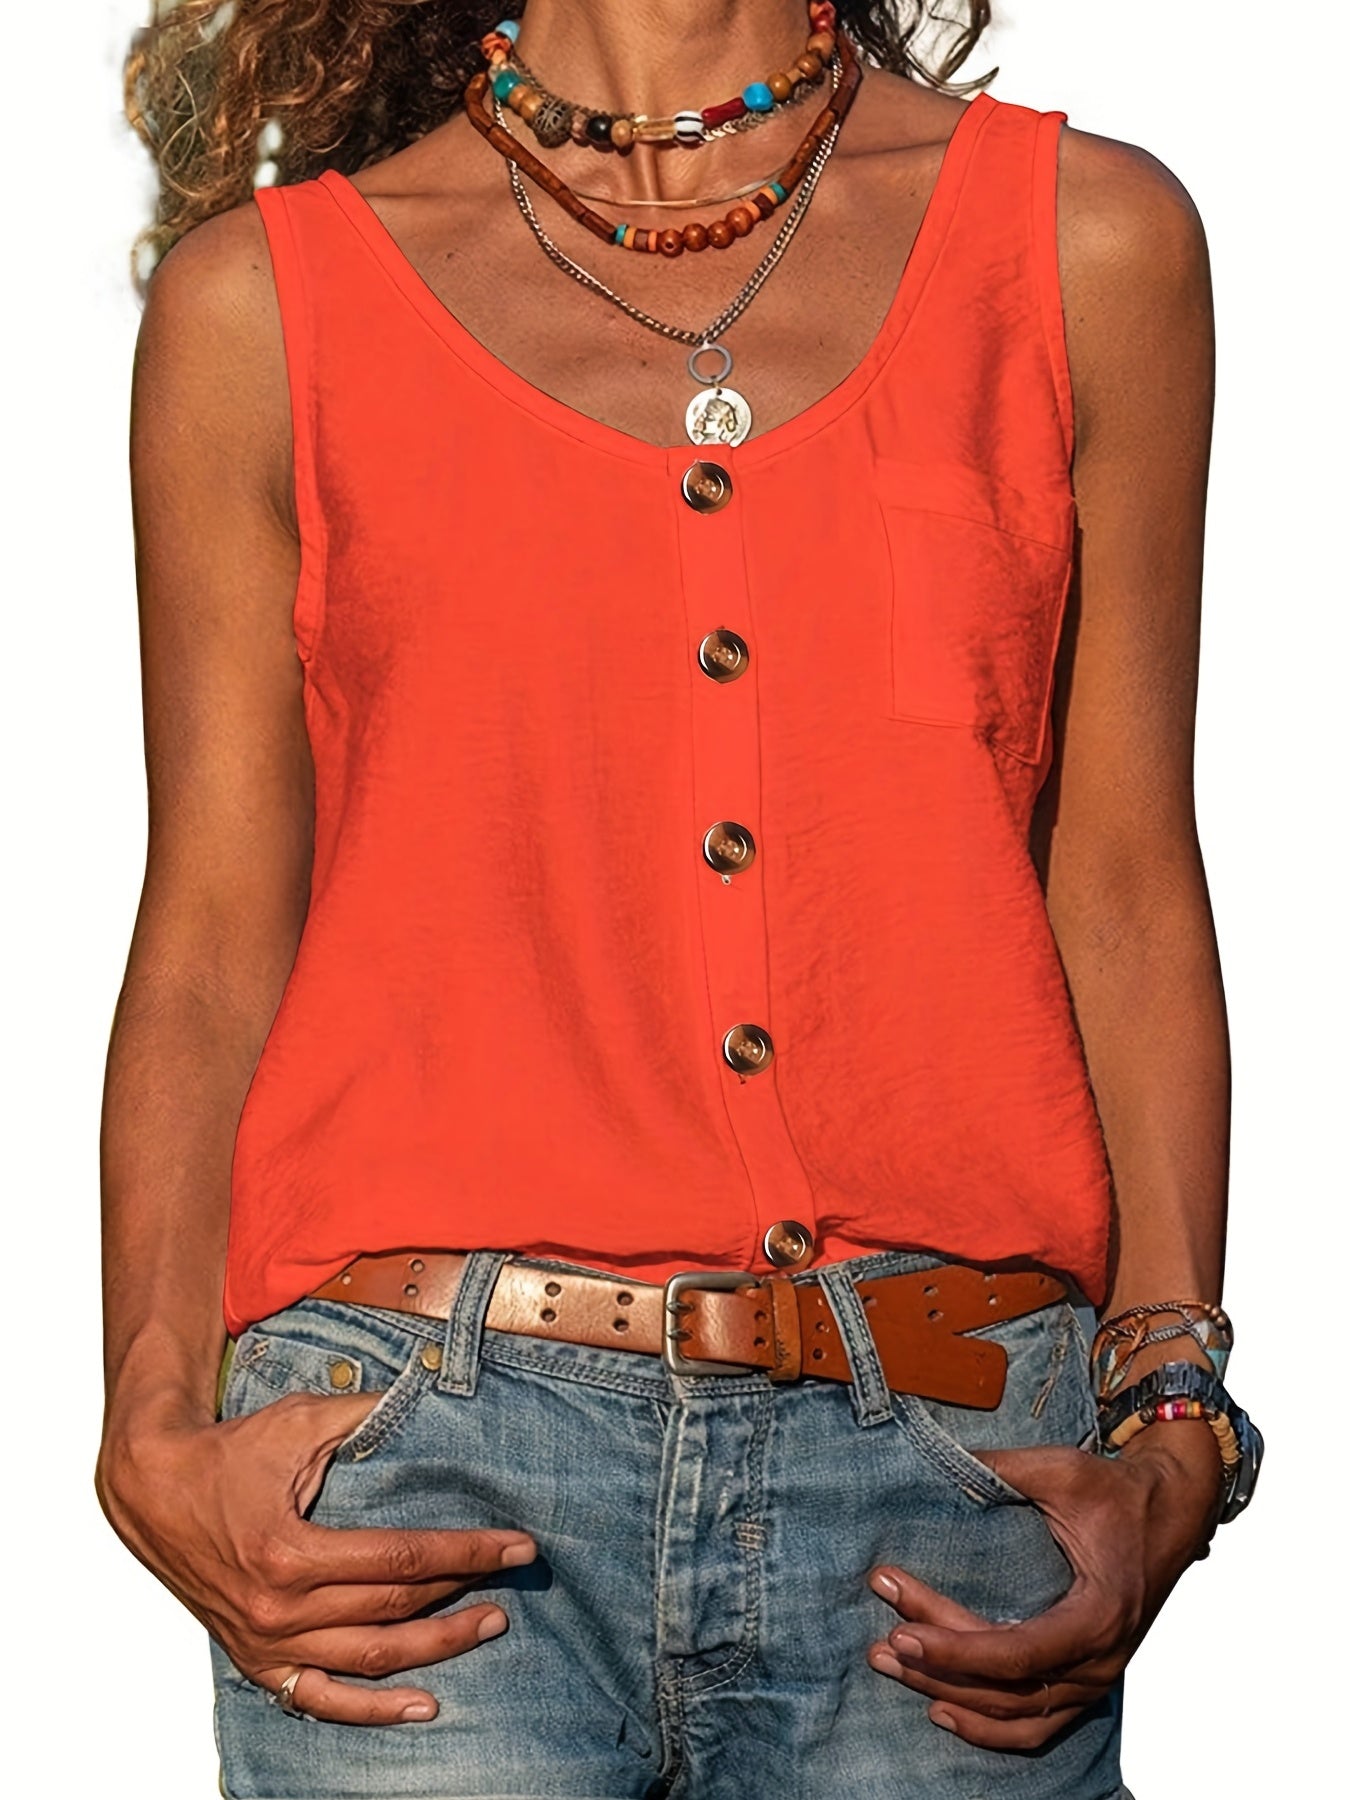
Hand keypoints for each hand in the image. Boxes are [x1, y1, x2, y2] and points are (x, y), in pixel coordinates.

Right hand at [96, 1390, 536, 1725]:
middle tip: (514, 1578)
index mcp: (290, 1552)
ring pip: (369, 1658)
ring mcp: (266, 1643)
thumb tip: (427, 1389)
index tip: (516, 1544)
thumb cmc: (228, 1450)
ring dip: (436, 1648)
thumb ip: (364, 1413)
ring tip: (488, 1626)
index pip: (402, 1561)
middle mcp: (278, 1609)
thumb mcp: (298, 1421)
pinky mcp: (256, 1660)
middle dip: (463, 1591)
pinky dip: (372, 1710)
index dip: (466, 1552)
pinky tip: (423, 1705)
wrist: (153, 1489)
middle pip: (392, 1609)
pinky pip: (320, 1700)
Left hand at [867, 1426, 1222, 1748]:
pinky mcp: (1088, 1680)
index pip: (1016, 1653)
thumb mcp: (1062, 1471)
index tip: (901, 1629)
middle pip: (1005, 1685)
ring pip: (1016, 1716)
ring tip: (896, 1672)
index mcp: (1098, 1615)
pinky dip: (990, 1728)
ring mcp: (1096, 1678)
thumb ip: (1002, 1469)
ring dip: (953, 1699)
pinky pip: (1037, 1725)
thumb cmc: (1116, 1490)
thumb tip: (938, 1463)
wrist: (1170, 1509)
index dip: (955, 1649)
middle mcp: (1100, 1660)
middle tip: (881, 1644)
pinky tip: (944, 1711)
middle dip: (936, 1667)